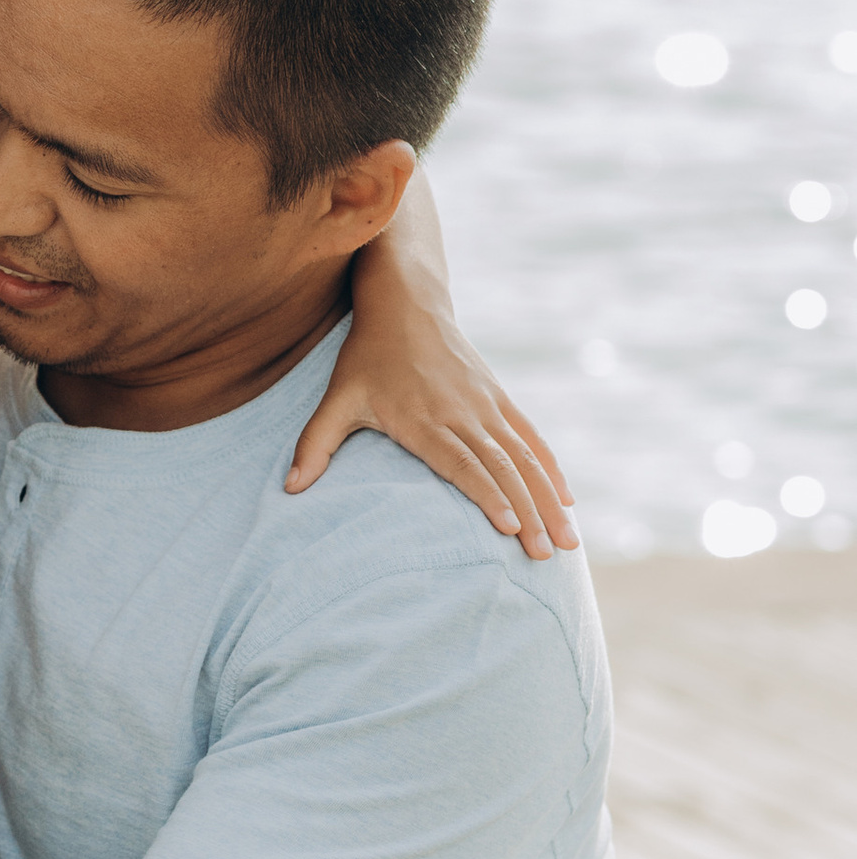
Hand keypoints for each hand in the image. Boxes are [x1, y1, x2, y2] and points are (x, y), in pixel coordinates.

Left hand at [291, 302, 576, 558]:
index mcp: (423, 418)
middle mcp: (461, 412)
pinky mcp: (498, 396)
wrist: (406, 303)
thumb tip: (289, 489)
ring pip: (524, 457)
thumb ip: (315, 444)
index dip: (487, 495)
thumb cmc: (367, 357)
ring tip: (568, 541)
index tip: (510, 528)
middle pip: (501, 468)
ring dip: (549, 499)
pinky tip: (566, 500)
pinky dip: (550, 469)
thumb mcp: (337, 398)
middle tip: (546, 555)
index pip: (461, 463)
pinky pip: (531, 438)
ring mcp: (485, 403)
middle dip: (528, 513)